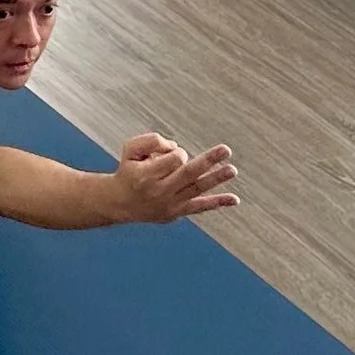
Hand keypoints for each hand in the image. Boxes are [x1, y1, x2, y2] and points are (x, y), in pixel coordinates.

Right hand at [110, 132, 238, 223]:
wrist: (120, 203)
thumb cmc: (128, 171)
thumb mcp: (130, 150)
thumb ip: (151, 141)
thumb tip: (176, 146)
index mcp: (147, 175)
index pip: (173, 159)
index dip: (177, 151)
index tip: (172, 151)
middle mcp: (160, 191)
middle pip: (188, 174)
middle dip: (208, 161)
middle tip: (226, 149)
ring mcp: (170, 204)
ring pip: (197, 189)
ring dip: (216, 178)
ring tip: (232, 170)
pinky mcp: (177, 212)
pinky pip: (200, 207)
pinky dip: (217, 203)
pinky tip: (234, 199)